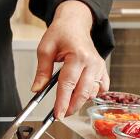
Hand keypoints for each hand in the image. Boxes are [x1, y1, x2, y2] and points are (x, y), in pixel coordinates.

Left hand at [32, 0, 108, 118]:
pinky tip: (81, 93)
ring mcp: (99, 66)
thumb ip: (42, 71)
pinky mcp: (102, 70)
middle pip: (83, 92)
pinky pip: (101, 88)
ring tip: (67, 101)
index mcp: (78, 56)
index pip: (68, 84)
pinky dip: (92, 94)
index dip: (62, 101)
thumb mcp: (45, 49)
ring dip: (80, 100)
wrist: (75, 23)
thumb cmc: (60, 33)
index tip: (58, 114)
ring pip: (92, 92)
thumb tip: (37, 89)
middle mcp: (92, 62)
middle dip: (72, 107)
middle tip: (61, 114)